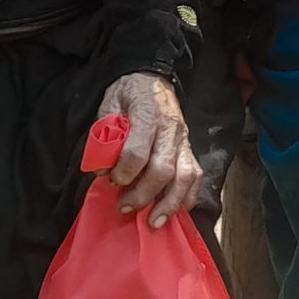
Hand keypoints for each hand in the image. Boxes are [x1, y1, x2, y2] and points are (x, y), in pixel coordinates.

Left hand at [96, 72, 203, 228]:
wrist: (152, 76)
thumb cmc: (128, 93)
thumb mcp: (109, 105)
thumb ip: (105, 135)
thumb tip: (103, 169)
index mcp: (147, 114)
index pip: (138, 151)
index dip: (123, 172)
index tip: (111, 182)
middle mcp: (170, 129)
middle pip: (162, 169)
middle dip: (143, 194)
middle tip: (124, 207)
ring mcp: (183, 139)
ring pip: (185, 176)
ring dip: (170, 203)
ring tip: (154, 222)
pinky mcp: (189, 147)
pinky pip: (196, 175)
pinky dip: (188, 196)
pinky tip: (176, 211)